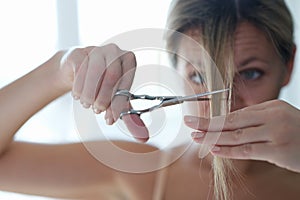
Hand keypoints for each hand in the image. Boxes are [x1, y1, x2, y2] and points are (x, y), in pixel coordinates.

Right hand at [60, 44, 148, 141]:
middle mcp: (115, 52)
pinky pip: (79, 72)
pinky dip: (78, 88)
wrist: (77, 71)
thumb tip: (143, 137)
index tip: (112, 118)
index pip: (125, 82)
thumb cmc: (101, 86)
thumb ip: (129, 117)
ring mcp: (96, 50)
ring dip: (89, 95)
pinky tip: (78, 95)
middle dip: (104, 98)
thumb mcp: (116, 100)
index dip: (119, 103)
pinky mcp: (79, 53)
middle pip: (111, 76)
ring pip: (94, 74)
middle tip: (98, 111)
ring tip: (87, 104)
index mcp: (129, 60)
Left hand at [184, 100, 299, 172]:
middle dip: (208, 124)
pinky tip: (214, 149)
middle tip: (189, 124)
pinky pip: (248, 150)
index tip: (198, 122)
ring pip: (237, 136)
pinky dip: (230, 150)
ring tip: (197, 138)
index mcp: (270, 106)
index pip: (236, 114)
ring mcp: (276, 132)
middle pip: (232, 121)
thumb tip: (227, 126)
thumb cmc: (297, 132)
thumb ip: (255, 121)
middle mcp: (272, 116)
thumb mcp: (278, 119)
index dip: (215, 119)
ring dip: (214, 137)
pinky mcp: (279, 149)